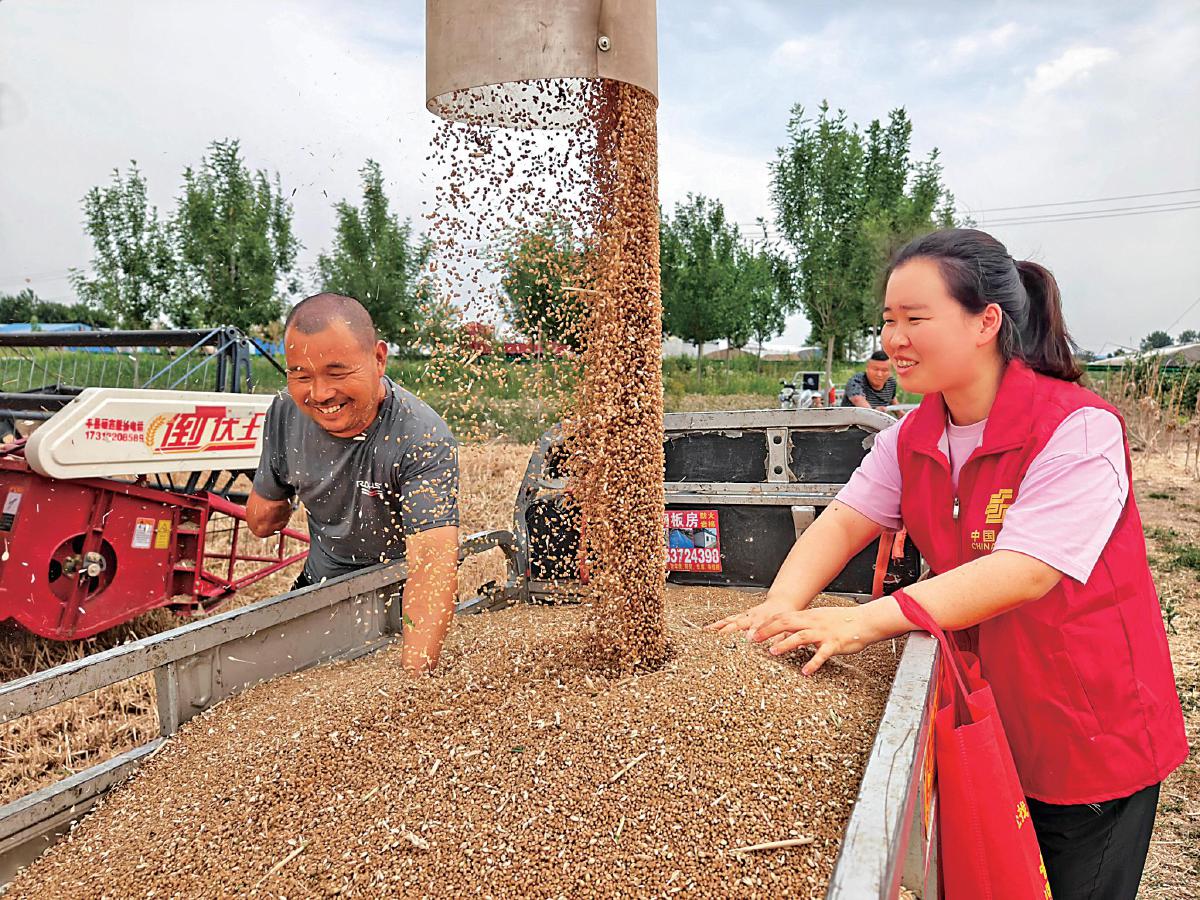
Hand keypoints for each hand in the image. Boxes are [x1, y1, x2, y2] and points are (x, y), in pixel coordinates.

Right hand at [705, 595, 804, 636]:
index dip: (752, 633)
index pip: (757, 628)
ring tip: (706, 634)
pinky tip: (708, 629)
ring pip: (729, 621)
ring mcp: (745, 616)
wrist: (781, 603)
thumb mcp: (786, 629)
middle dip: (728, 632)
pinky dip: (717, 624)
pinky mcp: (741, 616)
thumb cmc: (784, 617)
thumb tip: (776, 649)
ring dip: (718, 627)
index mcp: (764, 621)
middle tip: (718, 639)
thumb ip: (780, 639)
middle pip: (737, 624)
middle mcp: (752, 618)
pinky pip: (727, 620)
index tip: (747, 639)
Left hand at [748, 605, 871, 675]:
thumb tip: (789, 630)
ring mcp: (823, 633)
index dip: (767, 623)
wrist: (865, 621)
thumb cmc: (842, 621)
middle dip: (768, 631)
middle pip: (786, 623)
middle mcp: (813, 622)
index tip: (753, 630)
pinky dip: (813, 663)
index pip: (783, 616)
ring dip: (785, 644)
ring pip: (800, 636)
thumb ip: (804, 624)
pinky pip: (822, 654)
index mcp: (808, 616)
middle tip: (753, 639)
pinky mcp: (834, 644)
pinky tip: (805, 672)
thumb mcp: (820, 618)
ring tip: (773, 651)